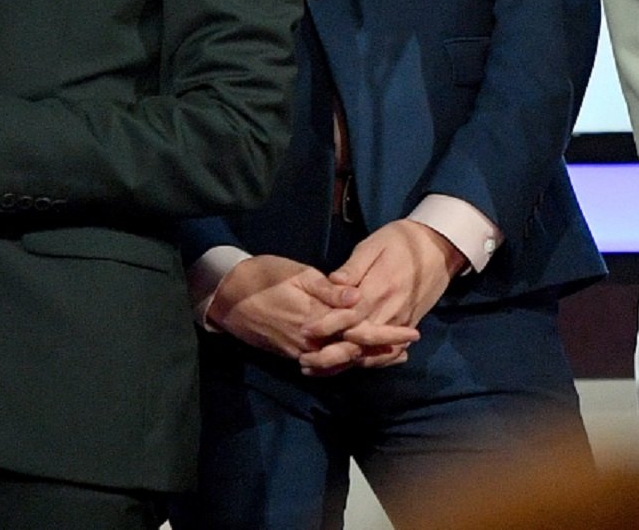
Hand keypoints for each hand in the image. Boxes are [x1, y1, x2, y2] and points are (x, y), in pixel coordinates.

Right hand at [207, 254, 415, 373]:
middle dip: (383, 352)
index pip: (359, 332)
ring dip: (367, 358)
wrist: (227, 297)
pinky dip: (345, 361)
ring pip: (341, 362)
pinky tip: (356, 356)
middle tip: (409, 347)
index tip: (411, 333)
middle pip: (354, 353)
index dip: (387, 334)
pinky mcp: (292, 353)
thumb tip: (356, 296)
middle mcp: (310, 343)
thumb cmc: (263, 277)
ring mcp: (300, 351)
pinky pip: (325, 363)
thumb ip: (327, 289)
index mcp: (315, 320)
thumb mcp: (297, 275)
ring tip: (392, 355)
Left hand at [307, 219, 464, 355]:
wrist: (440, 247)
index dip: (326, 325)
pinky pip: (388, 352)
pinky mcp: (408, 326)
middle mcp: (390, 311)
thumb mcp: (375, 244)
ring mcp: (401, 322)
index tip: (305, 331)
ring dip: (345, 363)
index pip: (348, 315)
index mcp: (379, 289)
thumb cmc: (403, 240)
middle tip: (305, 361)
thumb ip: (353, 267)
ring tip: (319, 369)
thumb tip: (332, 283)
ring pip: (371, 351)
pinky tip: (351, 366)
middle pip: (358, 341)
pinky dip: (369, 362)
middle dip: (330, 354)